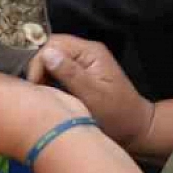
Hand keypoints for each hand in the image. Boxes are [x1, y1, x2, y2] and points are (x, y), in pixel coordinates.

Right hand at [27, 35, 155, 151]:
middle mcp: (86, 51)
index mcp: (90, 52)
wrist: (136, 129)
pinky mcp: (81, 73)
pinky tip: (50, 95)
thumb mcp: (93, 96)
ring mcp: (83, 61)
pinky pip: (58, 69)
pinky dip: (50, 80)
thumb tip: (46, 53)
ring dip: (44, 75)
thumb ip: (70, 74)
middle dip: (40, 68)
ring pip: (53, 59)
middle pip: (51, 48)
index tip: (36, 85)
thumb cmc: (117, 115)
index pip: (54, 43)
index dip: (39, 61)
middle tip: (38, 92)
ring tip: (43, 95)